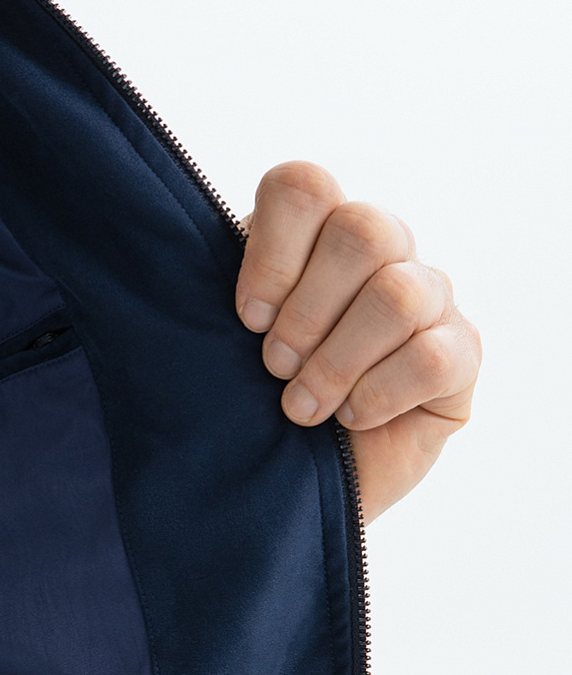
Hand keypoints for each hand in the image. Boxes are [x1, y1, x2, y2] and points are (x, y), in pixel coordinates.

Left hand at [234, 162, 481, 524]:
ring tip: (302, 407)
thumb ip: (225, 299)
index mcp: (316, 232)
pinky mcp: (462, 353)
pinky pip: (433, 357)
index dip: (272, 254)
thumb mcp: (225, 347)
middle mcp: (382, 251)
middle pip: (362, 231)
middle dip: (306, 314)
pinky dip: (381, 393)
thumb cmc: (256, 409)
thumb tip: (212, 285)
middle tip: (274, 368)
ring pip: (398, 295)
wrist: (297, 487)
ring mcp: (430, 296)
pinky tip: (353, 418)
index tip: (247, 319)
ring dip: (336, 362)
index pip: (304, 187)